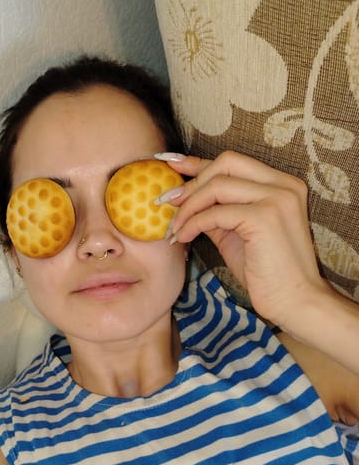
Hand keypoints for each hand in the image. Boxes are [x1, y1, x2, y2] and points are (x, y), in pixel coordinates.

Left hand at [155, 151, 327, 329]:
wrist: (294, 302)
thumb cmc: (267, 273)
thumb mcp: (237, 233)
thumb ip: (218, 210)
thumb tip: (184, 196)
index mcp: (282, 184)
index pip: (233, 162)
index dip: (198, 163)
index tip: (170, 165)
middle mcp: (284, 185)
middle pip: (226, 163)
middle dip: (192, 182)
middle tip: (168, 202)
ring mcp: (277, 199)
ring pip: (217, 185)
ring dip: (188, 206)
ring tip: (174, 227)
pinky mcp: (264, 218)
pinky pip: (216, 213)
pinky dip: (193, 223)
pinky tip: (184, 237)